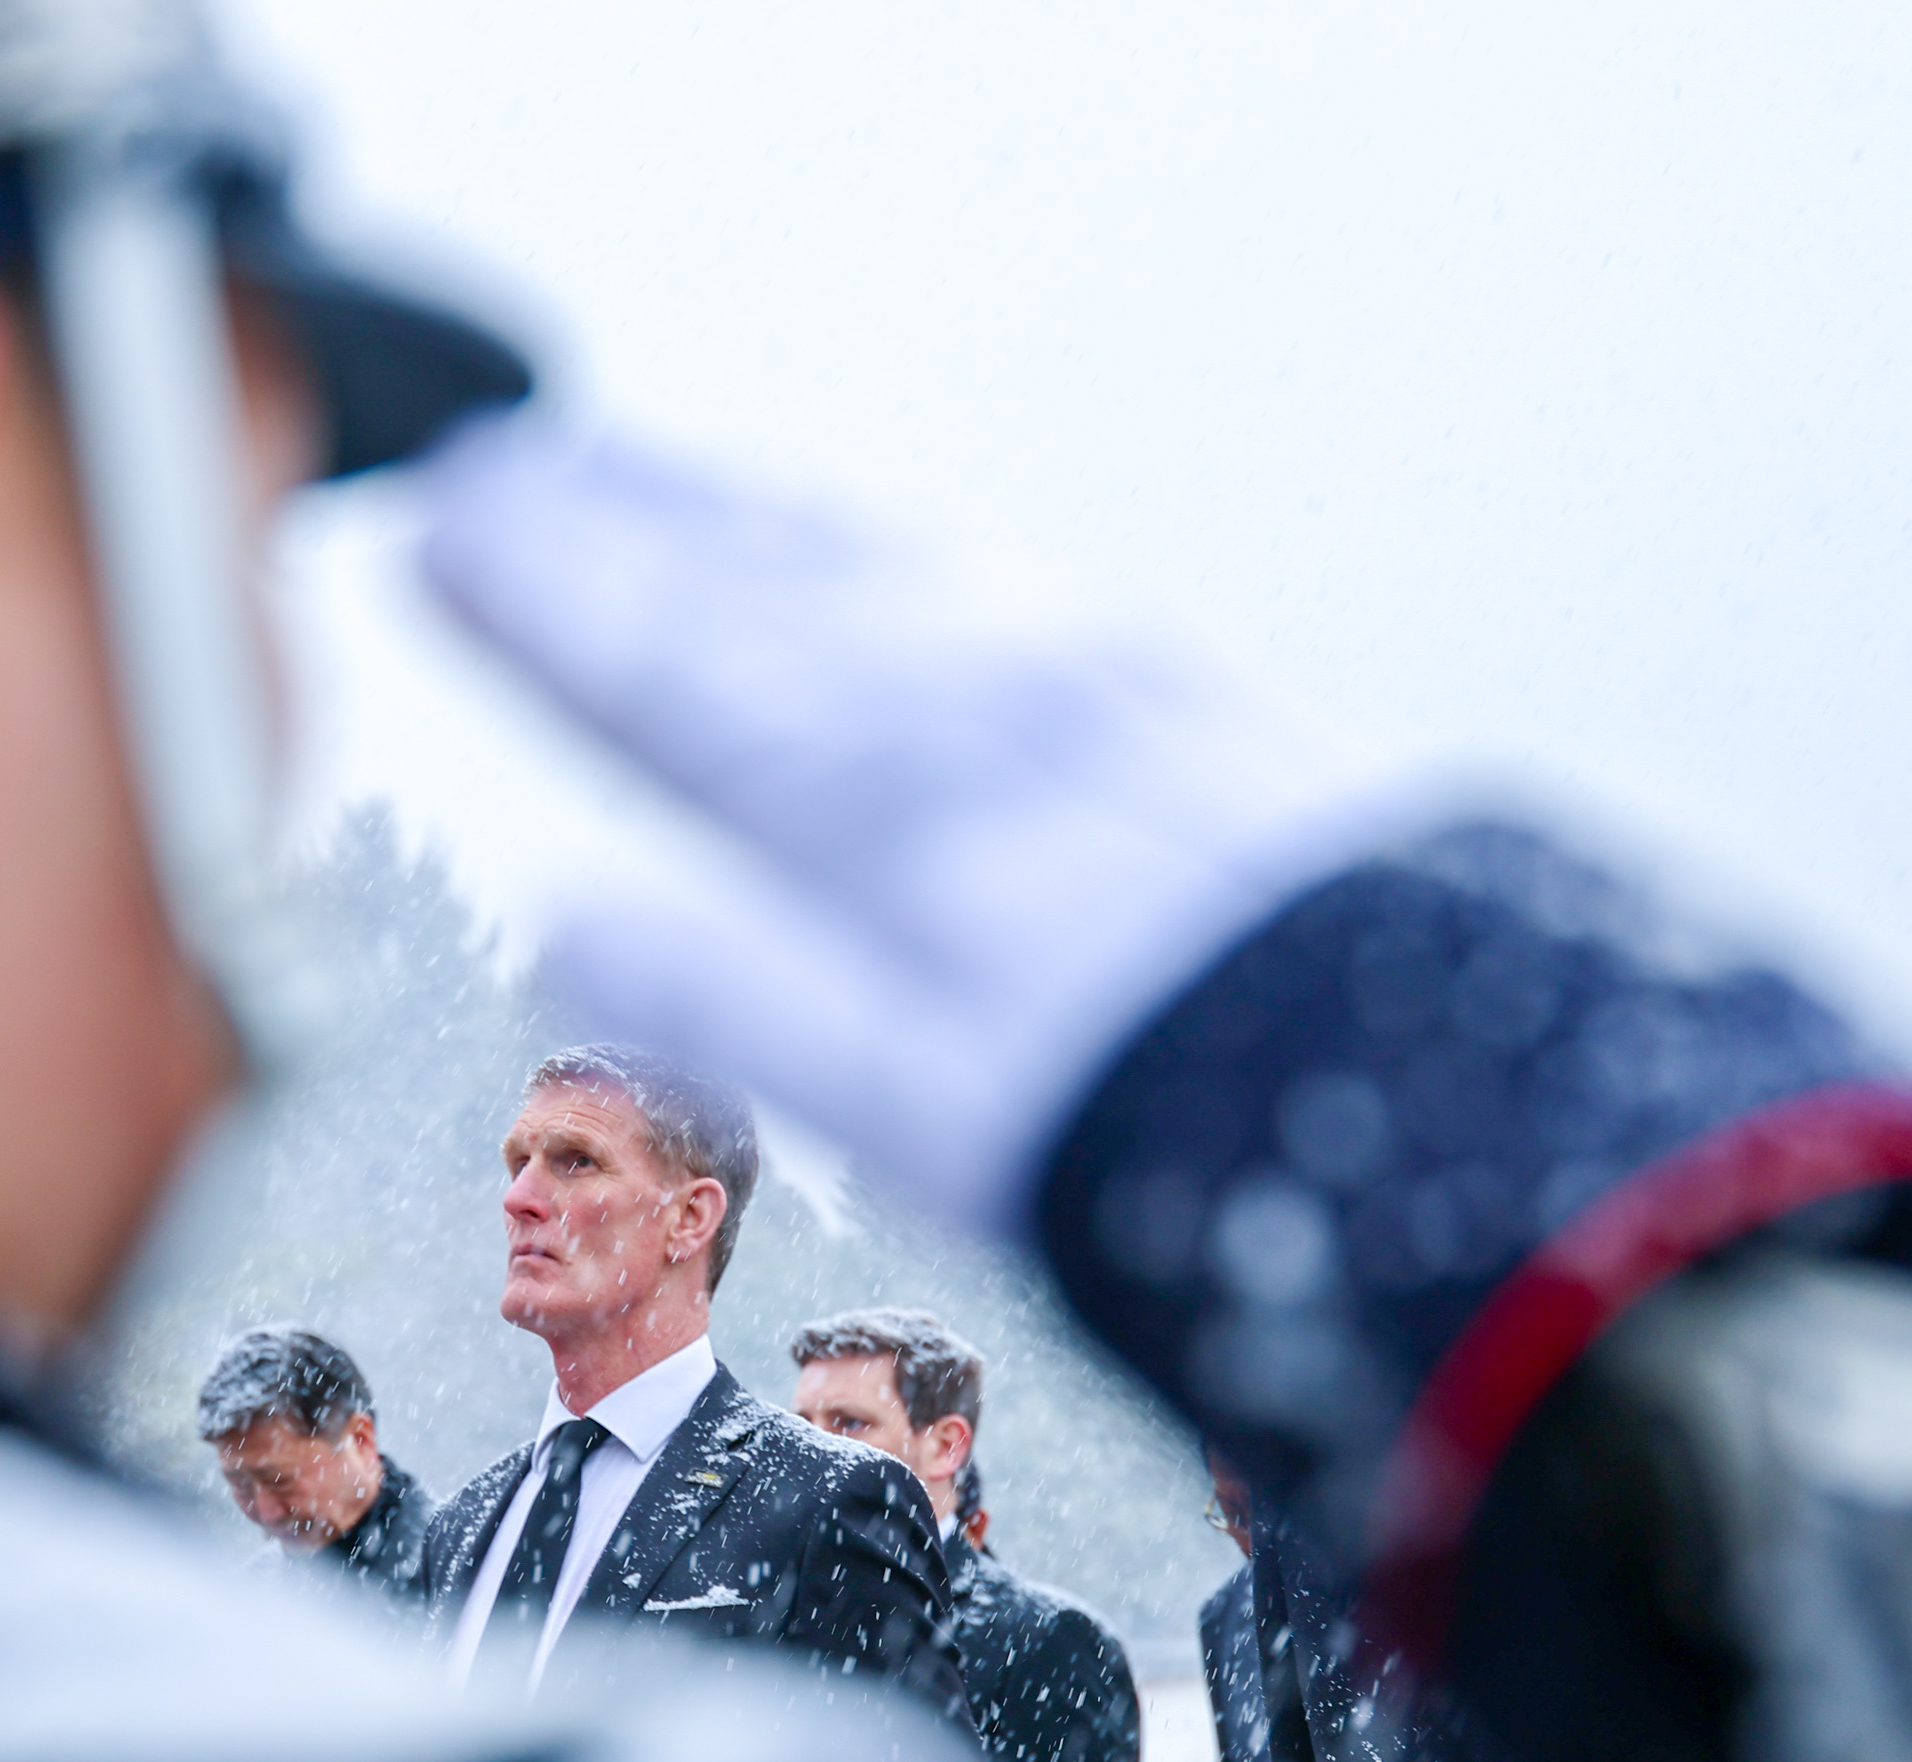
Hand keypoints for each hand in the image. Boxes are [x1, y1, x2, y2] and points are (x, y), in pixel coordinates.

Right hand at [416, 420, 1418, 1234]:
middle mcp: (997, 716)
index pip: (678, 674)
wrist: (1468, 1114)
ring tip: (655, 478)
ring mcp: (1106, 694)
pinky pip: (1011, 579)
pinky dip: (915, 551)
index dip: (549, 603)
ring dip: (756, 520)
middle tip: (508, 475)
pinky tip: (900, 556)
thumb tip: (569, 919)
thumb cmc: (1197, 1137)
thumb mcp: (921, 1112)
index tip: (443, 534)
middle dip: (627, 532)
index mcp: (900, 811)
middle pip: (771, 595)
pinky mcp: (1204, 708)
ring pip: (886, 567)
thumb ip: (734, 1003)